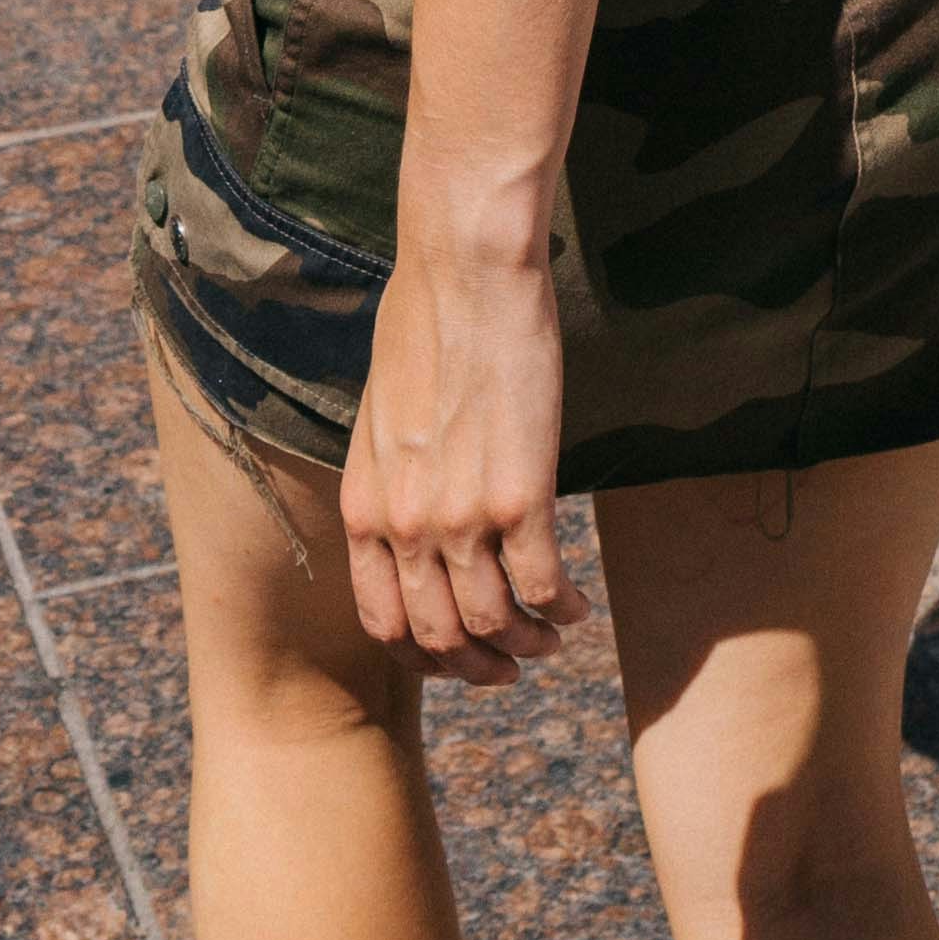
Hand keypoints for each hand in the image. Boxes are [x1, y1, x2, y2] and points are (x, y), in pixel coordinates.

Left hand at [343, 239, 581, 681]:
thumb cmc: (424, 325)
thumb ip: (393, 483)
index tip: (459, 657)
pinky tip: (575, 603)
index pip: (383, 624)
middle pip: (440, 639)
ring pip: (494, 624)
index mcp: (363, 508)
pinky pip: (542, 585)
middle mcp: (405, 525)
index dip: (425, 658)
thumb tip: (415, 521)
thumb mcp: (379, 420)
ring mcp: (461, 516)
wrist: (465, 273)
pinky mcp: (520, 495)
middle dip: (480, 667)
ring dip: (528, 645)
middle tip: (513, 666)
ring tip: (551, 636)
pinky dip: (561, 608)